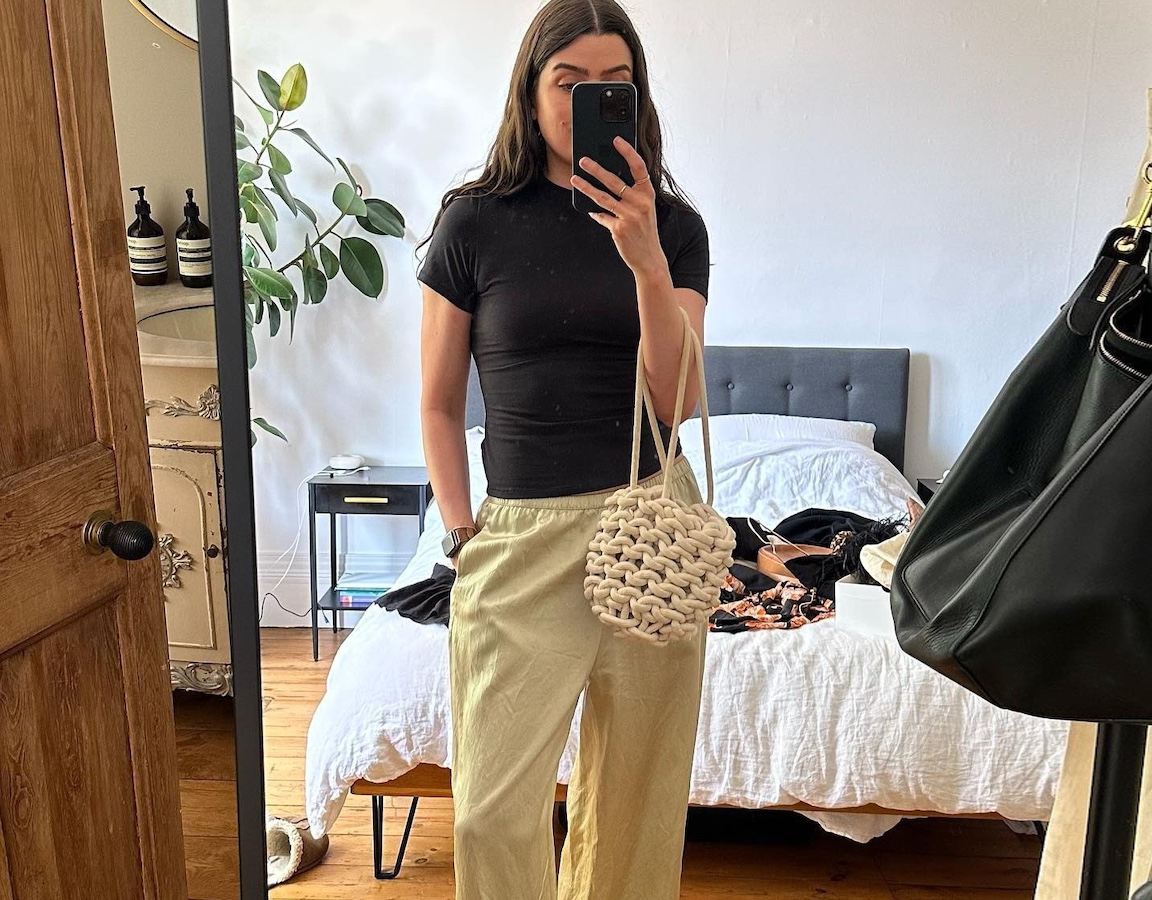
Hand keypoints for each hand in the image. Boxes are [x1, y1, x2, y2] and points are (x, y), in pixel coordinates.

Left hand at [571, 136, 667, 279]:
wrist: (649, 257)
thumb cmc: (644, 230)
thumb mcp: (644, 209)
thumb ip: (632, 195)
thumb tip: (608, 181)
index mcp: (647, 194)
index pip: (638, 167)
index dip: (627, 152)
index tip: (616, 140)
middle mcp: (640, 203)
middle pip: (614, 181)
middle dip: (596, 169)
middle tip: (583, 160)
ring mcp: (629, 216)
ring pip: (602, 197)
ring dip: (586, 187)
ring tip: (575, 179)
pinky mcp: (618, 229)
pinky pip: (601, 216)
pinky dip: (595, 214)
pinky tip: (589, 210)